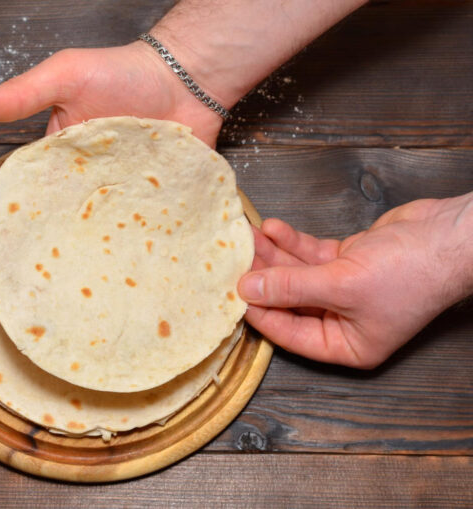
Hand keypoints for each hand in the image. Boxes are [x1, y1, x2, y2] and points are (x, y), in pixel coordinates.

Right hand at [0, 42, 225, 294]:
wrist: (186, 77)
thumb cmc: (123, 73)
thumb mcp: (65, 77)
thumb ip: (22, 95)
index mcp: (55, 171)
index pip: (19, 213)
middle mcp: (85, 196)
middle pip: (54, 243)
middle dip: (34, 278)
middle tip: (20, 311)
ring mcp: (121, 209)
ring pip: (97, 254)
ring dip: (84, 283)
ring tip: (70, 317)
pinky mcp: (157, 215)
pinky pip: (143, 246)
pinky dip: (136, 269)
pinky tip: (130, 297)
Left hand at [238, 193, 472, 368]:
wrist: (451, 236)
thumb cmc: (411, 273)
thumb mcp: (341, 284)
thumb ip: (291, 287)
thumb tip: (247, 290)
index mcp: (347, 344)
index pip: (290, 335)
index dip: (259, 314)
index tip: (231, 294)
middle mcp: (343, 320)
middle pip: (289, 301)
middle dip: (262, 278)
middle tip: (234, 258)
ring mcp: (344, 289)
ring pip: (296, 274)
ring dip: (272, 255)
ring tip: (246, 236)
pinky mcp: (347, 261)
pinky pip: (310, 255)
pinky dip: (292, 242)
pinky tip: (271, 228)